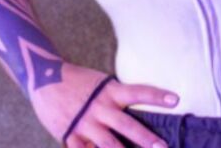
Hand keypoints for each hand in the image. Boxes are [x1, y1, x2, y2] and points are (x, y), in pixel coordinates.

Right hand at [29, 62, 179, 147]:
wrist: (45, 79)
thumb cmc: (78, 81)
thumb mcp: (101, 84)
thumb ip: (116, 98)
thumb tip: (136, 112)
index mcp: (110, 91)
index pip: (139, 92)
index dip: (157, 96)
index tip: (176, 100)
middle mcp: (100, 107)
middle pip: (126, 124)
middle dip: (145, 138)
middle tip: (162, 147)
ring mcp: (84, 123)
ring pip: (108, 144)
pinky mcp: (70, 135)